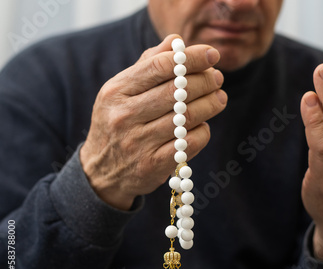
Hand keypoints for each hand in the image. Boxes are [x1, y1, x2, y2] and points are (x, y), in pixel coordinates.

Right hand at [80, 35, 226, 209]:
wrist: (101, 172)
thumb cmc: (118, 122)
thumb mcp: (122, 91)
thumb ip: (148, 64)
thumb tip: (176, 42)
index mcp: (116, 91)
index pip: (160, 66)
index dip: (191, 58)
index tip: (212, 54)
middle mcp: (125, 116)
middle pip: (177, 92)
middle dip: (205, 81)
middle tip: (218, 78)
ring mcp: (138, 142)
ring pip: (187, 117)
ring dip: (211, 105)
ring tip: (220, 98)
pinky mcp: (153, 165)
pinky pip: (190, 143)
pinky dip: (203, 131)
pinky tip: (203, 125)